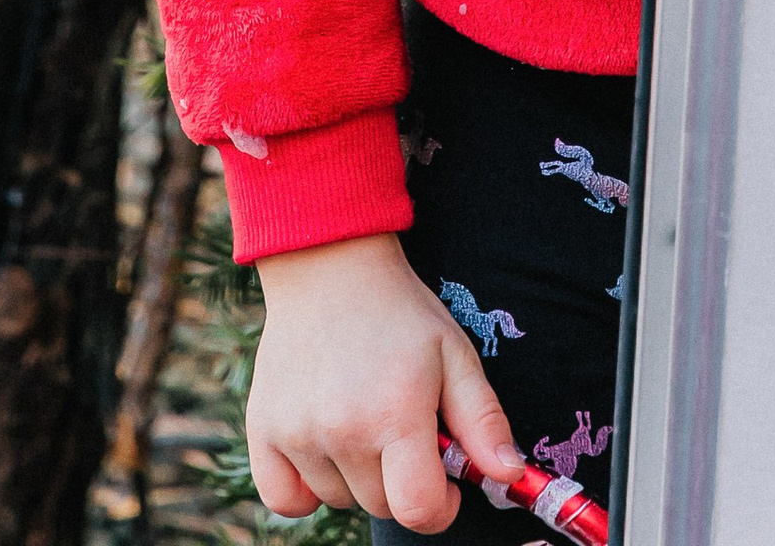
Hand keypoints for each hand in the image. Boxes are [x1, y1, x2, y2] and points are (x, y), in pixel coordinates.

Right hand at [245, 231, 517, 530]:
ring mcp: (298, 431)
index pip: (419, 511)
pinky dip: (304, 488)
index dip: (441, 505)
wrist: (328, 264)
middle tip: (401, 430)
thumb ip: (484, 422)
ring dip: (356, 476)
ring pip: (338, 499)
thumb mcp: (454, 354)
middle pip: (380, 506)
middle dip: (400, 481)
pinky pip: (285, 499)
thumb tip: (511, 477)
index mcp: (396, 413)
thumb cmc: (400, 313)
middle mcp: (343, 429)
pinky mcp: (264, 428)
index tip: (443, 478)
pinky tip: (323, 447)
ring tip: (360, 417)